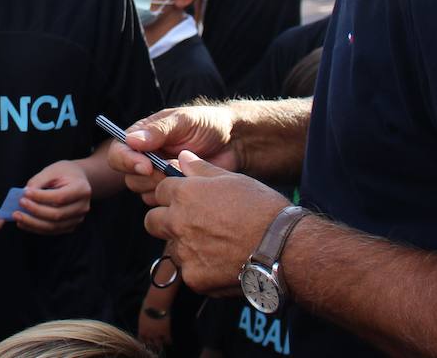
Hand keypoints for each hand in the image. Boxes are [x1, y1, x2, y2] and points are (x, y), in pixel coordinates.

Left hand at [16, 159, 91, 234]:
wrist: (78, 180)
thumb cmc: (65, 173)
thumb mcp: (53, 170)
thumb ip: (39, 181)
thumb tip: (25, 194)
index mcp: (82, 189)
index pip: (60, 197)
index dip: (41, 197)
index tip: (25, 194)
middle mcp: (83, 207)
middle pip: (57, 214)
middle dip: (35, 211)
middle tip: (18, 205)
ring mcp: (78, 219)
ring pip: (53, 226)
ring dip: (33, 223)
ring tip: (17, 216)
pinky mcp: (70, 226)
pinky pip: (51, 230)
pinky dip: (36, 228)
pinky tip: (23, 223)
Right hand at [108, 105, 239, 204]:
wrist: (234, 143)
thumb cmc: (208, 124)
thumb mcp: (184, 121)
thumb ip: (158, 130)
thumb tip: (131, 140)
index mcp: (142, 136)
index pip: (119, 151)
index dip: (127, 161)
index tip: (146, 166)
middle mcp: (144, 156)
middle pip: (128, 176)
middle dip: (149, 177)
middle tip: (171, 170)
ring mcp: (157, 175)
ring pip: (142, 191)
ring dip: (162, 186)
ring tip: (184, 173)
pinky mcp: (171, 191)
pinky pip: (160, 202)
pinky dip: (174, 196)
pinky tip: (190, 183)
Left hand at [137, 308, 171, 350]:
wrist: (157, 302)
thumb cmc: (149, 304)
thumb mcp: (143, 315)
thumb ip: (144, 322)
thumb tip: (146, 322)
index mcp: (141, 329)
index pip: (141, 340)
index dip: (145, 341)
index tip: (148, 341)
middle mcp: (148, 333)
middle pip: (150, 345)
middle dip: (152, 345)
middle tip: (156, 345)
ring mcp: (157, 334)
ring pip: (158, 345)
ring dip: (160, 344)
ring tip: (163, 344)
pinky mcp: (165, 332)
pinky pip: (168, 340)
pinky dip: (169, 341)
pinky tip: (169, 340)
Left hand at [144, 152, 289, 294]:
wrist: (283, 247)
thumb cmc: (262, 209)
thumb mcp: (233, 180)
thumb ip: (201, 170)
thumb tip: (184, 158)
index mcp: (185, 194)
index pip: (160, 191)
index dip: (172, 195)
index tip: (185, 200)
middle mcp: (178, 222)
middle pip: (152, 220)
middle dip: (165, 221)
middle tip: (190, 224)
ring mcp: (184, 252)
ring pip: (171, 248)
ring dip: (184, 246)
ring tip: (214, 245)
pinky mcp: (194, 278)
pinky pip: (189, 272)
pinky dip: (202, 269)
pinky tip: (224, 263)